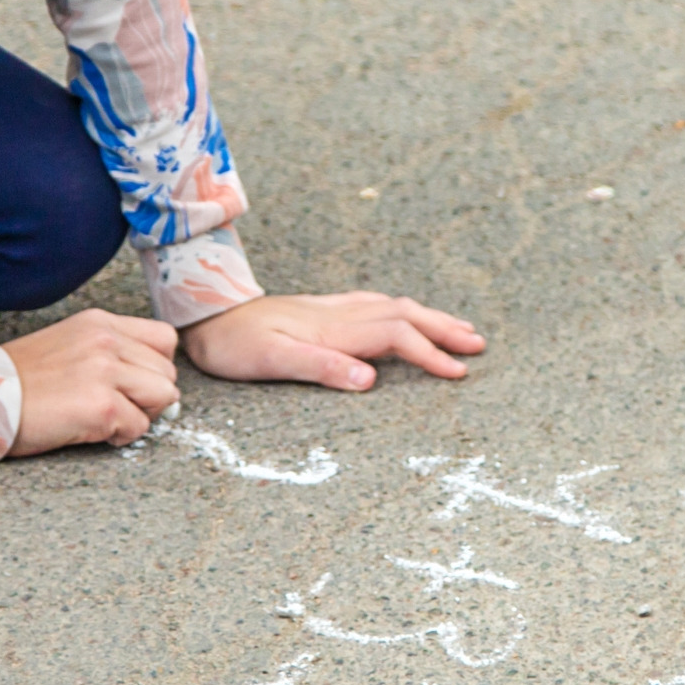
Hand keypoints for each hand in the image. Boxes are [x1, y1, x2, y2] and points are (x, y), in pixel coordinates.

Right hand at [4, 308, 181, 454]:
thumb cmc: (20, 380)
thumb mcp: (69, 344)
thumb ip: (110, 351)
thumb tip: (151, 381)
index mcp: (100, 323)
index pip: (165, 339)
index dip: (156, 366)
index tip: (133, 383)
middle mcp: (106, 340)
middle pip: (167, 372)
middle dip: (149, 396)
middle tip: (116, 407)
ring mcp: (105, 371)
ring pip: (163, 397)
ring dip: (140, 415)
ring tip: (106, 419)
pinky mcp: (101, 405)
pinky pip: (138, 426)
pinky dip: (120, 436)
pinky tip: (90, 430)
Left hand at [179, 292, 487, 391]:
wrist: (206, 314)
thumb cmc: (234, 345)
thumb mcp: (272, 361)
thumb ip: (321, 368)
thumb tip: (369, 379)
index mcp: (334, 330)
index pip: (395, 337)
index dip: (430, 354)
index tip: (458, 372)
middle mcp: (339, 315)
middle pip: (404, 315)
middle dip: (444, 329)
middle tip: (478, 344)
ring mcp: (331, 309)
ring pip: (393, 307)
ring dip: (429, 318)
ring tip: (459, 329)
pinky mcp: (321, 310)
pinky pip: (375, 305)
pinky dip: (402, 312)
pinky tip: (405, 316)